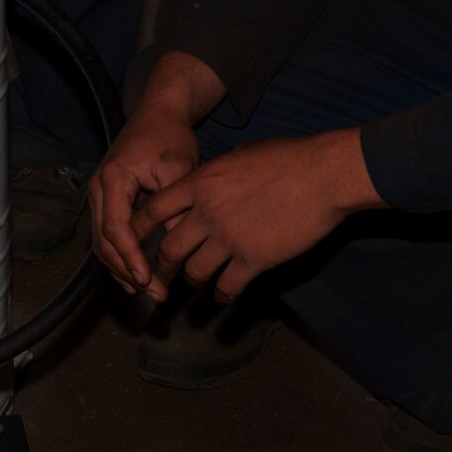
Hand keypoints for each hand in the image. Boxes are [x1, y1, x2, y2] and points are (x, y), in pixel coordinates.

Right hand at [88, 103, 200, 296]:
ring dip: (122, 269)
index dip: (131, 258)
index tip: (150, 281)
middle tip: (156, 294)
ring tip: (149, 292)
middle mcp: (98, 189)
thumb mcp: (179, 169)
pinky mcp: (106, 201)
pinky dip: (120, 257)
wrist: (158, 114)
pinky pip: (106, 235)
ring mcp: (99, 195)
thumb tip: (178, 248)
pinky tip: (138, 276)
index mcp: (114, 179)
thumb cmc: (169, 137)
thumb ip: (175, 208)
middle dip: (128, 271)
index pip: (116, 228)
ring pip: (102, 242)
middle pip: (104, 241)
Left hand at [131, 129, 381, 304]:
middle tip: (156, 276)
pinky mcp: (254, 260)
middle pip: (168, 248)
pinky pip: (227, 286)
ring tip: (193, 285)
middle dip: (159, 267)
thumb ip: (214, 176)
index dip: (138, 229)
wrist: (322, 175)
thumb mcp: (237, 157)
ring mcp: (229, 238)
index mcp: (199, 184)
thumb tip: (206, 184)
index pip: (153, 211)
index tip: (129, 241)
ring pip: (194, 271)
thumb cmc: (286, 159)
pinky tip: (224, 295)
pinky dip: (222, 294)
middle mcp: (207, 213)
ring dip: (191, 282)